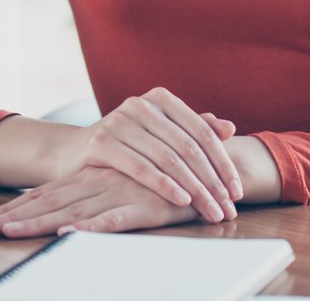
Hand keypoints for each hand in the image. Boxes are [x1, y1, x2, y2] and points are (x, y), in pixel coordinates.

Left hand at [0, 166, 197, 236]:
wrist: (208, 171)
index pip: (47, 192)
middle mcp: (100, 184)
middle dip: (16, 215)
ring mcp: (119, 194)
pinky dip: (92, 226)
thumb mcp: (126, 188)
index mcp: (92, 177)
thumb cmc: (164, 182)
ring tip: (10, 232)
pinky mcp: (143, 207)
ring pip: (72, 211)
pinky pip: (114, 219)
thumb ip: (99, 197)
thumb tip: (67, 215)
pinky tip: (71, 232)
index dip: (18, 205)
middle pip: (50, 202)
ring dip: (41, 223)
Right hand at [52, 88, 241, 222]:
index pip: (202, 132)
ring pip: (168, 159)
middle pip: (188, 147)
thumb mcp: (159, 133)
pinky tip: (182, 201)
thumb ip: (193, 128)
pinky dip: (165, 185)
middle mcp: (141, 104)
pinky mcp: (101, 142)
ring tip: (211, 211)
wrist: (71, 152)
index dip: (223, 162)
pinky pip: (141, 167)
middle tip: (228, 209)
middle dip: (212, 182)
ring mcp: (119, 120)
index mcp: (160, 98)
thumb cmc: (125, 145)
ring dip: (195, 189)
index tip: (238, 191)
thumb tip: (230, 128)